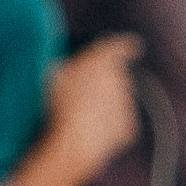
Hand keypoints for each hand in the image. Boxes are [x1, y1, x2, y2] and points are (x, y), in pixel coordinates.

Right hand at [37, 33, 143, 179]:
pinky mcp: (129, 126)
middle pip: (116, 77)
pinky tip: (89, 133)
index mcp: (102, 58)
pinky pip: (119, 124)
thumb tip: (61, 66)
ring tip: (80, 118)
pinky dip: (108, 127)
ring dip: (105, 106)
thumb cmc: (59, 104)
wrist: (74, 141)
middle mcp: (120, 77)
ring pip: (118, 101)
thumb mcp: (51, 76)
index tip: (134, 45)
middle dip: (104, 84)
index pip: (120, 46)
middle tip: (82, 95)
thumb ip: (63, 66)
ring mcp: (127, 103)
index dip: (126, 45)